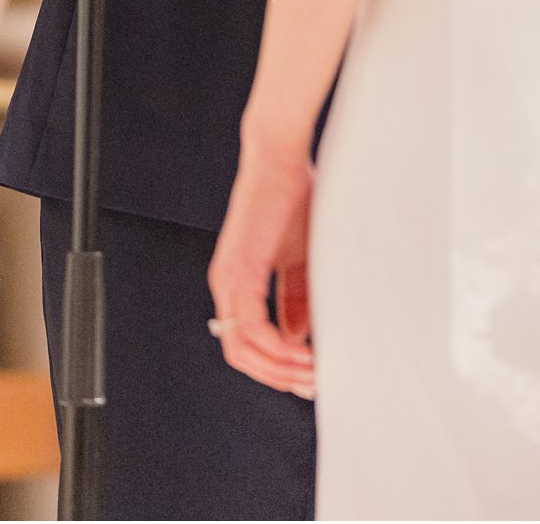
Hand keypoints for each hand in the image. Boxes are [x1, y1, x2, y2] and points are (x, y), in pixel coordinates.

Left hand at [208, 131, 315, 397]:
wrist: (279, 155)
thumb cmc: (292, 196)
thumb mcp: (300, 257)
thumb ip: (295, 298)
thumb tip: (296, 337)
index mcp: (238, 282)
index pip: (249, 343)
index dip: (276, 367)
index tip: (308, 375)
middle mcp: (227, 286)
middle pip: (242, 356)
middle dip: (278, 377)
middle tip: (311, 384)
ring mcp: (228, 280)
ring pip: (242, 349)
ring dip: (279, 368)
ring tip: (312, 372)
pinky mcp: (238, 271)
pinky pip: (252, 328)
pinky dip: (277, 347)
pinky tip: (301, 350)